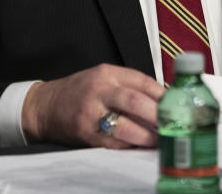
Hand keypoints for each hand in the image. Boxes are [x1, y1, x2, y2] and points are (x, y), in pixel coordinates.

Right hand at [21, 64, 164, 148]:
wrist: (45, 107)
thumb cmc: (79, 91)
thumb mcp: (103, 77)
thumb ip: (129, 84)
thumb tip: (162, 98)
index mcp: (107, 74)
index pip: (141, 81)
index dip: (162, 94)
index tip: (176, 103)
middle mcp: (99, 92)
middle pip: (134, 101)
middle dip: (157, 114)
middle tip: (172, 123)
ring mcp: (92, 114)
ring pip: (125, 126)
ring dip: (147, 135)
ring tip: (159, 139)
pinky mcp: (87, 135)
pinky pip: (114, 143)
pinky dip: (131, 146)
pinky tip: (141, 146)